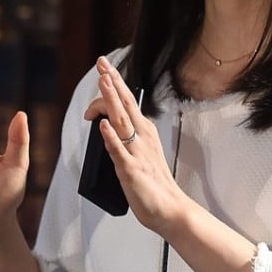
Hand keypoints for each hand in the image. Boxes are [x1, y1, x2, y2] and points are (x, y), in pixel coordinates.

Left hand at [89, 56, 187, 233]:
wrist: (169, 208)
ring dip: (111, 100)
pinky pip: (119, 151)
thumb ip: (127, 137)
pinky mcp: (131, 170)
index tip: (105, 67)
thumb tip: (108, 124)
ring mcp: (137, 153)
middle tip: (101, 63)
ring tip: (102, 82)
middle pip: (125, 104)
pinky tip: (102, 126)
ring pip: (121, 121)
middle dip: (112, 82)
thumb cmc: (154, 183)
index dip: (116, 83)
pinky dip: (110, 137)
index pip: (128, 102)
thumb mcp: (142, 152)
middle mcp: (142, 138)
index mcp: (145, 132)